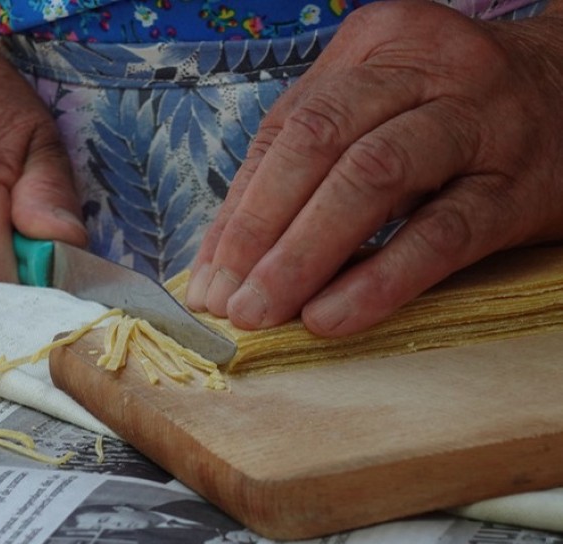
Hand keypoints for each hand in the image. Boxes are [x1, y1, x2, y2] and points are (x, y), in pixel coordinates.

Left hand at [186, 0, 562, 334]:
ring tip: (263, 312)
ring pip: (373, 179)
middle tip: (226, 301)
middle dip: (259, 230)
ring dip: (305, 254)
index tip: (207, 276)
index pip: (285, 131)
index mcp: (375, 45)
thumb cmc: (453, 114)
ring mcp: (477, 121)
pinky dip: (380, 279)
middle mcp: (425, 69)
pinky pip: (440, 234)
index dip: (239, 210)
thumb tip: (229, 256)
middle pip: (318, 144)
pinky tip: (333, 316)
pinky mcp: (517, 185)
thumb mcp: (379, 112)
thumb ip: (308, 166)